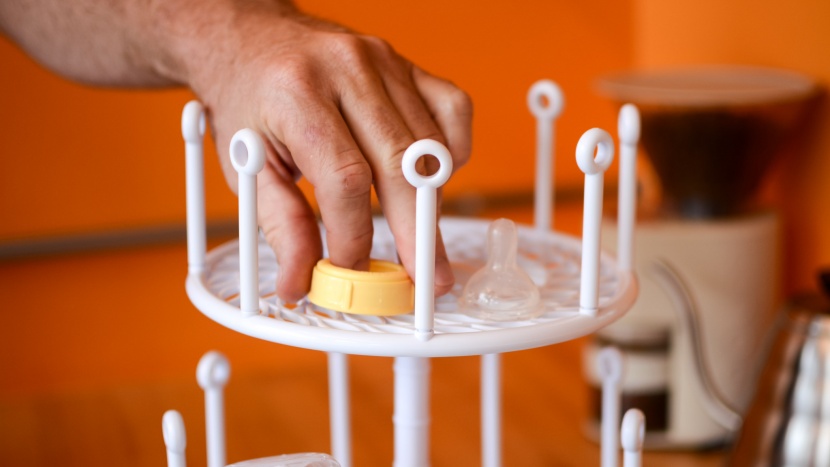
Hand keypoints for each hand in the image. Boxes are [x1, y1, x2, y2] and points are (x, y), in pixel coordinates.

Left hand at [184, 3, 472, 301]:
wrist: (252, 41)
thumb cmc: (247, 100)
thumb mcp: (246, 165)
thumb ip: (279, 226)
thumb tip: (302, 283)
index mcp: (296, 93)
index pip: (345, 177)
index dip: (355, 235)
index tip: (353, 270)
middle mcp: (347, 69)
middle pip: (400, 162)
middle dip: (416, 232)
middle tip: (427, 279)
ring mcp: (384, 62)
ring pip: (431, 144)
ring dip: (430, 202)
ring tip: (421, 240)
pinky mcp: (407, 64)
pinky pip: (453, 109)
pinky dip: (453, 151)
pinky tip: (433, 180)